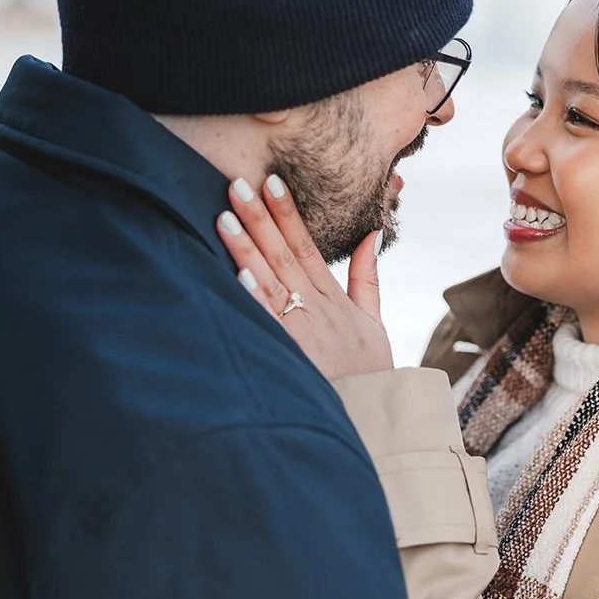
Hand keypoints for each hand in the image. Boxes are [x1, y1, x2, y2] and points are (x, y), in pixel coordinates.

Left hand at [215, 174, 393, 378]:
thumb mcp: (373, 321)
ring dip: (247, 250)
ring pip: (270, 282)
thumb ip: (367, 277)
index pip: (305, 244)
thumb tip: (370, 234)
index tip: (270, 182)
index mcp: (332, 297)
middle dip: (259, 218)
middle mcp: (315, 307)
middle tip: (237, 185)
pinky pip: (269, 324)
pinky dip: (256, 300)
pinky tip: (238, 277)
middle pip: (283, 254)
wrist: (373, 416)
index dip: (287, 213)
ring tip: (224, 219)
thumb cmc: (367, 371)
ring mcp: (301, 331)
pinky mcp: (291, 355)